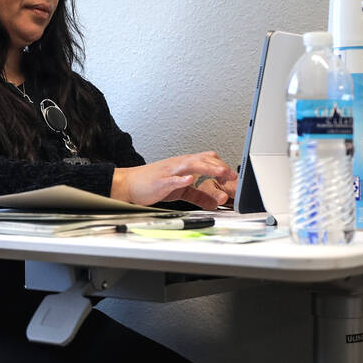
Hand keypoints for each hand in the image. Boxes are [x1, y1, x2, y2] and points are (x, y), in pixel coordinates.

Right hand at [112, 152, 237, 208]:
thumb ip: (199, 196)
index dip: (221, 167)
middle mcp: (179, 165)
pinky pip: (172, 179)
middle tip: (232, 176)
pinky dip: (181, 179)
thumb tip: (215, 203)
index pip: (207, 160)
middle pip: (203, 160)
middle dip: (219, 167)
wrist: (129, 184)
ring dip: (207, 168)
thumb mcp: (181, 191)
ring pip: (191, 165)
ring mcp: (170, 172)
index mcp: (184, 165)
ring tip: (220, 172)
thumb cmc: (153, 183)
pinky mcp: (161, 181)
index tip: (232, 177)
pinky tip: (190, 180)